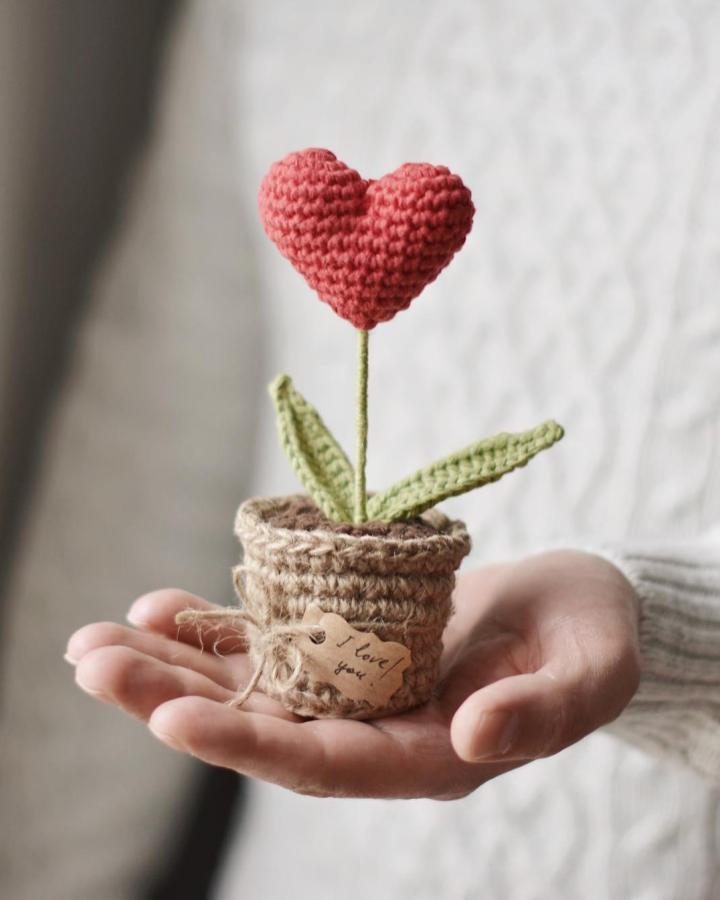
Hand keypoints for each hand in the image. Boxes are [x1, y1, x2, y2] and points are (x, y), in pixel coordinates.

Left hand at [66, 549, 639, 799]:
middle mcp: (375, 728)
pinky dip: (212, 624)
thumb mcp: (588, 674)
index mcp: (427, 756)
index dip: (250, 746)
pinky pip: (268, 638)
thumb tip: (470, 738)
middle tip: (92, 667)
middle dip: (172, 700)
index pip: (326, 766)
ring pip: (248, 683)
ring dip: (169, 664)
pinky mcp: (344, 639)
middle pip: (262, 726)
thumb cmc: (591, 639)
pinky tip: (159, 606)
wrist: (575, 604)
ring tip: (94, 641)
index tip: (174, 718)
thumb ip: (540, 714)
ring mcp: (353, 684)